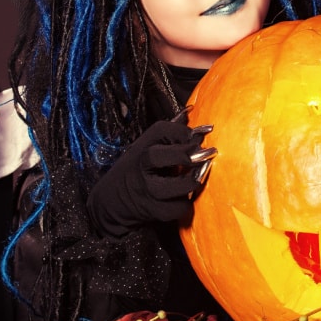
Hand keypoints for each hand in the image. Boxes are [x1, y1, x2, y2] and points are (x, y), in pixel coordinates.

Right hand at [87, 119, 214, 236]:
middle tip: (208, 153)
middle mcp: (141, 166)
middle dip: (185, 154)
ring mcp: (145, 189)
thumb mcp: (147, 147)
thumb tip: (192, 110)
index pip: (160, 130)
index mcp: (142, 145)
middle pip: (157, 156)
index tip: (201, 134)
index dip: (183, 131)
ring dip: (192, 183)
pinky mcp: (152, 210)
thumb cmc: (138, 170)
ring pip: (173, 187)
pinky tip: (184, 198)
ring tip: (197, 178)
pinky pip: (178, 208)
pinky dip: (185, 205)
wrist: (112, 202)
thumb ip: (170, 132)